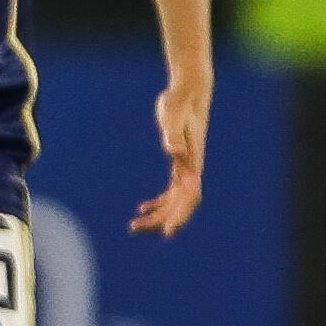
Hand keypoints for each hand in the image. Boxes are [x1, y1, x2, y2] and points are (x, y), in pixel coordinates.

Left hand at [132, 71, 208, 236]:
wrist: (188, 93)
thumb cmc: (179, 104)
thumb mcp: (172, 117)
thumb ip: (173, 135)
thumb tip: (173, 150)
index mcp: (191, 165)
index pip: (188, 198)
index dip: (179, 216)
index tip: (166, 233)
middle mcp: (191, 170)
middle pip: (179, 205)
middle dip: (160, 220)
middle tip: (134, 229)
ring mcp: (186, 168)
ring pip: (175, 202)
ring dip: (158, 215)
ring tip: (134, 225)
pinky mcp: (179, 164)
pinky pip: (171, 191)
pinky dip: (159, 202)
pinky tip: (143, 207)